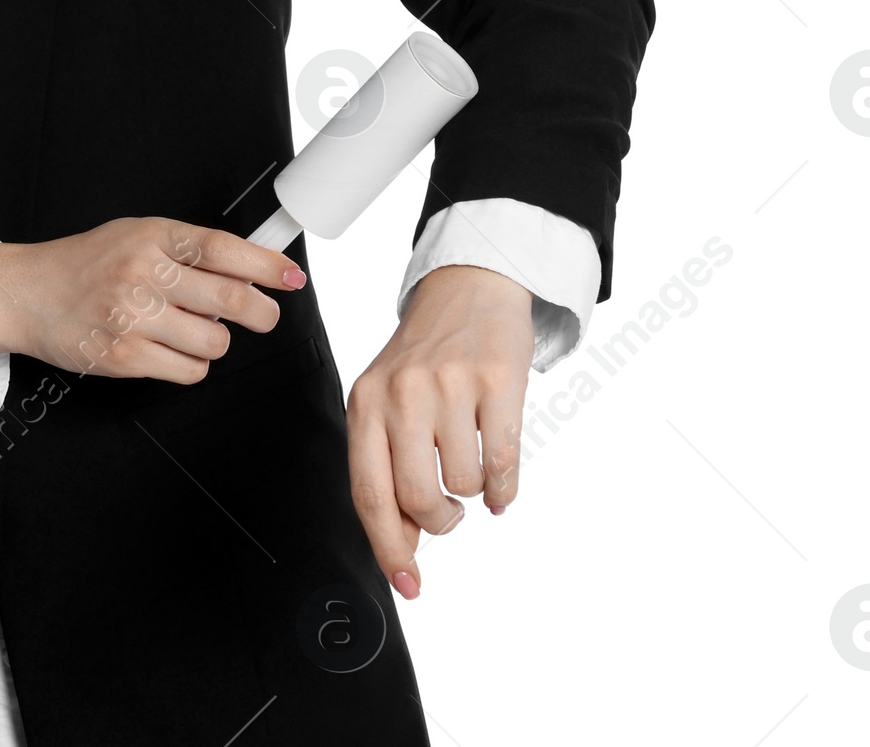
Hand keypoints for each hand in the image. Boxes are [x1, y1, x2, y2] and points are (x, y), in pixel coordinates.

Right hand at [0, 217, 307, 383]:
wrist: (27, 293)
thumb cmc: (85, 263)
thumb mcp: (136, 235)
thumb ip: (186, 249)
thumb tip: (248, 267)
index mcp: (152, 236)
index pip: (223, 247)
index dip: (265, 264)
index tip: (290, 275)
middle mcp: (143, 273)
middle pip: (230, 299)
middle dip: (260, 313)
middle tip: (263, 315)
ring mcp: (133, 317)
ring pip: (214, 342)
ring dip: (215, 342)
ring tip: (191, 330)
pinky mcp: (124, 357)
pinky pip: (188, 371)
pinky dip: (190, 365)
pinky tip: (169, 349)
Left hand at [346, 263, 533, 598]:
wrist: (468, 287)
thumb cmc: (425, 355)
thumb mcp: (388, 400)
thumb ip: (388, 465)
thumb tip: (405, 543)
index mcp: (365, 402)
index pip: (368, 493)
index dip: (388, 548)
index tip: (407, 583)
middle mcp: (401, 392)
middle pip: (418, 498)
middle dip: (440, 522)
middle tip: (449, 513)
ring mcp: (449, 384)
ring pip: (464, 485)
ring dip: (473, 495)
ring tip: (471, 468)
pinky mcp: (495, 379)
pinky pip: (503, 464)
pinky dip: (504, 488)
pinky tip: (499, 481)